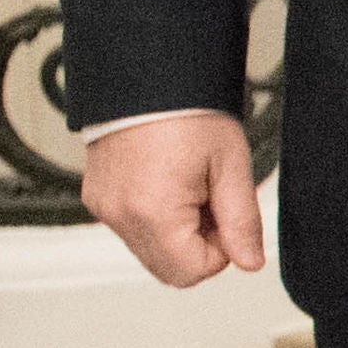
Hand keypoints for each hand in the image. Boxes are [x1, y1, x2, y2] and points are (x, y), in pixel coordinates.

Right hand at [80, 112, 264, 286]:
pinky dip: (154, 217)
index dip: (220, 252)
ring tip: (191, 185)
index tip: (227, 214)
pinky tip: (169, 181)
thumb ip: (242, 221)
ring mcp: (104, 208)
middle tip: (212, 200)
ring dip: (176, 232)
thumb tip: (250, 263)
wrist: (149, 75)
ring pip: (149, 250)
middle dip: (198, 245)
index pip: (191, 272)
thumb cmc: (191, 112)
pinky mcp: (97, 198)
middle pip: (167, 269)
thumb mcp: (230, 166)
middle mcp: (120, 217)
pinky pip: (130, 228)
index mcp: (154, 213)